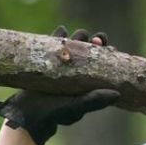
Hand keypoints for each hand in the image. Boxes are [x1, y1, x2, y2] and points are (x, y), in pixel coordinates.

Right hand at [0, 26, 118, 144]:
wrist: (28, 113)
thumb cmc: (55, 113)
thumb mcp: (77, 107)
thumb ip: (95, 100)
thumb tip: (117, 94)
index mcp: (87, 80)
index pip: (101, 62)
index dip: (106, 53)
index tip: (110, 48)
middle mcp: (75, 69)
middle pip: (89, 49)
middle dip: (94, 42)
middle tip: (96, 40)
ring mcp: (60, 63)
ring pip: (73, 44)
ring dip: (78, 37)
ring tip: (80, 35)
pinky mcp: (45, 59)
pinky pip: (53, 44)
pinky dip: (58, 36)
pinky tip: (62, 31)